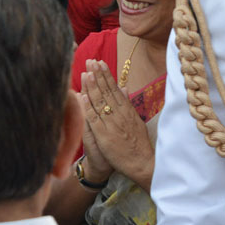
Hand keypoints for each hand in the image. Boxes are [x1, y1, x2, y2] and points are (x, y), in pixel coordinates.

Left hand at [80, 60, 154, 190]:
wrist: (141, 164)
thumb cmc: (137, 143)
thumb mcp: (135, 120)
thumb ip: (127, 103)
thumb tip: (124, 87)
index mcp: (127, 110)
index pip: (115, 89)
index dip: (106, 75)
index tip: (99, 63)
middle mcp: (120, 115)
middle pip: (107, 92)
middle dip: (98, 75)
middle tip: (90, 60)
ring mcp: (112, 124)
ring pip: (100, 102)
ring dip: (92, 86)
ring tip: (86, 72)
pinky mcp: (104, 135)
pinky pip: (94, 119)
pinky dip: (88, 107)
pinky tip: (83, 96)